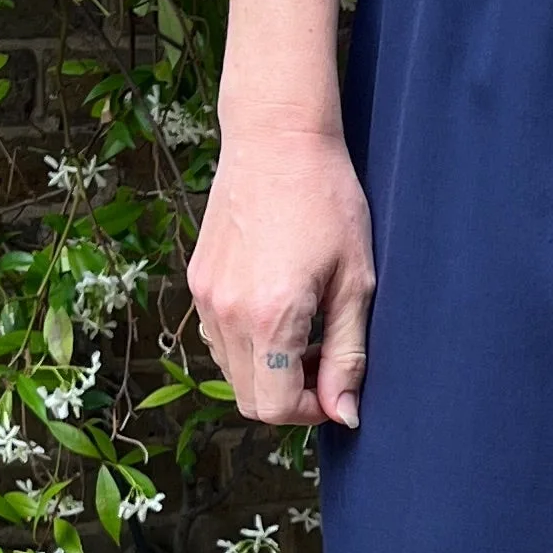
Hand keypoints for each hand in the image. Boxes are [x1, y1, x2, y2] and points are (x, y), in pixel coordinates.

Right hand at [189, 123, 374, 427]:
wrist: (276, 139)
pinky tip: (278, 309)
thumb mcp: (356, 281)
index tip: (337, 389)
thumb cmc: (328, 201)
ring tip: (305, 331)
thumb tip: (345, 414)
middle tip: (326, 361)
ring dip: (268, 372)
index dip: (312, 411)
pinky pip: (219, 338)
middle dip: (290, 397)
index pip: (276, 408)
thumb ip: (349, 354)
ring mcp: (205, 297)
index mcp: (270, 317)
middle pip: (249, 399)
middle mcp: (227, 314)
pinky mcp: (197, 281)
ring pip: (231, 372)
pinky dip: (248, 345)